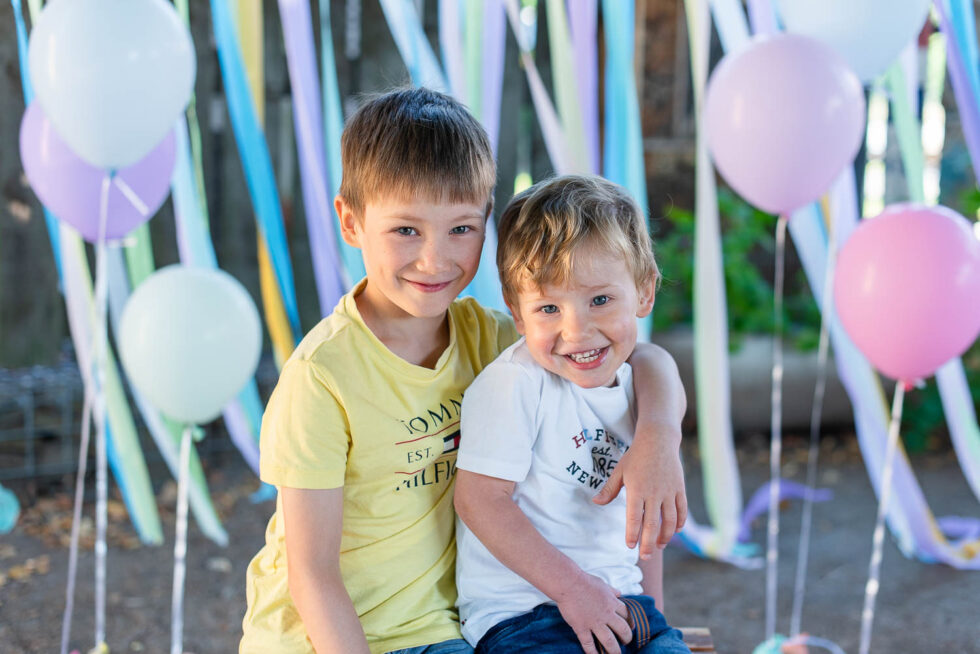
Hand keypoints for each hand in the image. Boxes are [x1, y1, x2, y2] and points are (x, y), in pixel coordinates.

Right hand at [555, 574, 631, 653]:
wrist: (569, 583)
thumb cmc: (584, 581)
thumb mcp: (602, 583)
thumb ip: (611, 590)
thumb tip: (619, 593)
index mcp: (612, 602)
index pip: (627, 615)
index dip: (630, 623)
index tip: (631, 628)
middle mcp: (606, 614)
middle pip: (622, 630)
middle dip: (626, 638)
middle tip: (625, 642)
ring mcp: (594, 622)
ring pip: (609, 640)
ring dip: (614, 650)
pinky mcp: (582, 627)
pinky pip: (588, 643)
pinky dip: (592, 652)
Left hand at [593, 424, 687, 557]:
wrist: (658, 440)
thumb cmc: (635, 456)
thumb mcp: (619, 471)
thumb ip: (609, 489)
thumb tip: (596, 503)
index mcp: (637, 490)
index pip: (634, 518)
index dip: (632, 534)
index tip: (630, 546)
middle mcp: (654, 493)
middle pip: (653, 524)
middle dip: (648, 543)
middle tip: (645, 557)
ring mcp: (669, 492)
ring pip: (670, 521)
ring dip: (665, 536)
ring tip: (659, 546)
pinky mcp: (680, 489)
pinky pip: (682, 510)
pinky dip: (679, 523)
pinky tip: (674, 531)